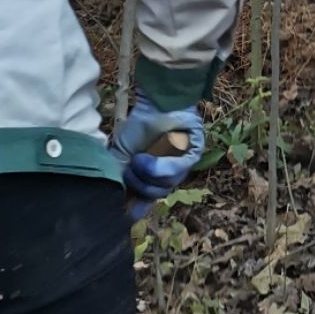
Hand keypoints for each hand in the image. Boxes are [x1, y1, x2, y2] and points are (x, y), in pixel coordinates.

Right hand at [111, 97, 204, 216]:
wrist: (154, 104)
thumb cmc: (139, 128)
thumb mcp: (122, 155)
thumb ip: (120, 178)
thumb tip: (123, 208)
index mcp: (154, 176)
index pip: (148, 198)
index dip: (137, 203)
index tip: (125, 208)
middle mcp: (169, 173)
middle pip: (156, 194)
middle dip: (139, 185)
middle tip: (130, 169)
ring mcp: (182, 164)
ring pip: (166, 184)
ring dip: (147, 174)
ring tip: (138, 159)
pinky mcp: (194, 154)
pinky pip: (179, 169)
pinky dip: (160, 166)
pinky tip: (146, 158)